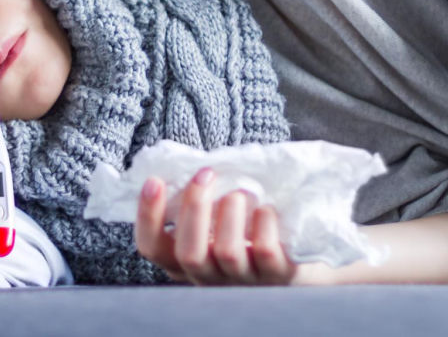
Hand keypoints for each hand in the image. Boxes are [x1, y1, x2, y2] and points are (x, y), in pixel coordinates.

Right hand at [135, 167, 298, 285]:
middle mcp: (211, 277)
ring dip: (230, 212)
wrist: (299, 261)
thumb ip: (198, 203)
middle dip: (194, 207)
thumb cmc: (248, 228)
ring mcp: (244, 281)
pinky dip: (263, 221)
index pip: (153, 248)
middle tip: (206, 174)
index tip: (155, 181)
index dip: (148, 216)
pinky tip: (266, 209)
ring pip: (226, 252)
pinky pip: (264, 250)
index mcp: (187, 261)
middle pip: (188, 253)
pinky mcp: (278, 277)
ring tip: (240, 193)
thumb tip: (185, 166)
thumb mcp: (216, 220)